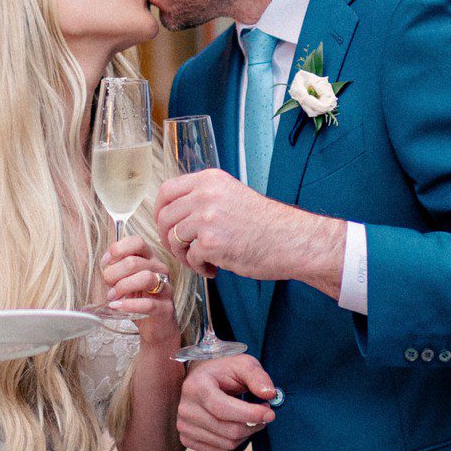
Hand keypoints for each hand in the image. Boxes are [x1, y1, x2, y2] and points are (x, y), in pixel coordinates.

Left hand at [100, 234, 179, 351]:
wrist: (156, 327)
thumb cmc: (139, 300)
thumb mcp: (126, 279)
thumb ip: (117, 268)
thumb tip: (106, 262)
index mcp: (150, 259)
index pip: (137, 242)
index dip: (118, 249)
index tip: (106, 263)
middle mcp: (160, 269)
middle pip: (134, 261)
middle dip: (114, 273)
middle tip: (108, 285)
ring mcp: (165, 288)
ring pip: (145, 278)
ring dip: (122, 287)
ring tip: (112, 297)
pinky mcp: (165, 308)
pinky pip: (148, 303)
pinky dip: (129, 305)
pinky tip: (117, 306)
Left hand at [156, 169, 287, 280]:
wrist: (290, 240)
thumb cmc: (264, 223)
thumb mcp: (231, 195)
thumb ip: (204, 197)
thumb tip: (173, 211)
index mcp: (209, 180)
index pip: (166, 190)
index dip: (160, 211)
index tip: (164, 225)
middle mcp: (205, 195)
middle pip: (165, 217)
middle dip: (167, 237)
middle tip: (181, 250)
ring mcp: (207, 218)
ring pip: (173, 238)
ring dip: (183, 255)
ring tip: (202, 261)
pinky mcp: (211, 242)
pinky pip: (190, 258)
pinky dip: (199, 267)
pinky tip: (214, 269)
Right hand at [177, 352, 278, 450]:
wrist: (198, 379)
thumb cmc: (222, 371)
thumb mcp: (242, 364)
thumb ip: (257, 377)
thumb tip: (269, 394)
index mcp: (197, 387)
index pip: (224, 409)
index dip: (251, 415)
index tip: (270, 413)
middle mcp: (186, 408)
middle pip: (228, 430)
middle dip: (253, 425)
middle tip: (264, 415)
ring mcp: (183, 426)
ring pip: (226, 444)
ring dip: (246, 434)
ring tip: (250, 419)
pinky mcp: (186, 438)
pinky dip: (234, 442)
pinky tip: (236, 426)